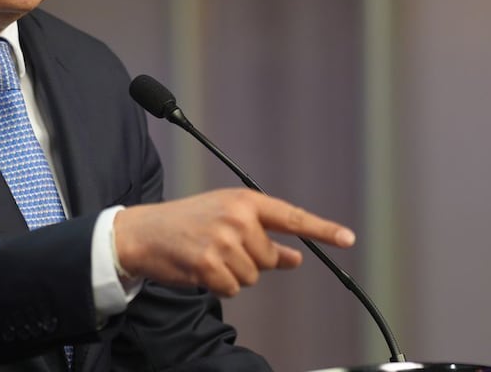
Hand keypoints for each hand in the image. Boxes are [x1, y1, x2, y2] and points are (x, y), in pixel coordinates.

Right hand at [112, 188, 354, 296]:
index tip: (347, 238)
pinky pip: (233, 289)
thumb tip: (295, 258)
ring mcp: (224, 240)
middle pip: (269, 258)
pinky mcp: (210, 263)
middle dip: (250, 261)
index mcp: (244, 201)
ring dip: (232, 274)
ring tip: (207, 255)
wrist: (143, 232)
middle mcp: (238, 218)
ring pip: (252, 277)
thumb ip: (263, 236)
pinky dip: (218, 285)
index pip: (291, 217)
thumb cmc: (186, 224)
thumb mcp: (226, 219)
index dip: (322, 229)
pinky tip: (200, 268)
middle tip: (220, 247)